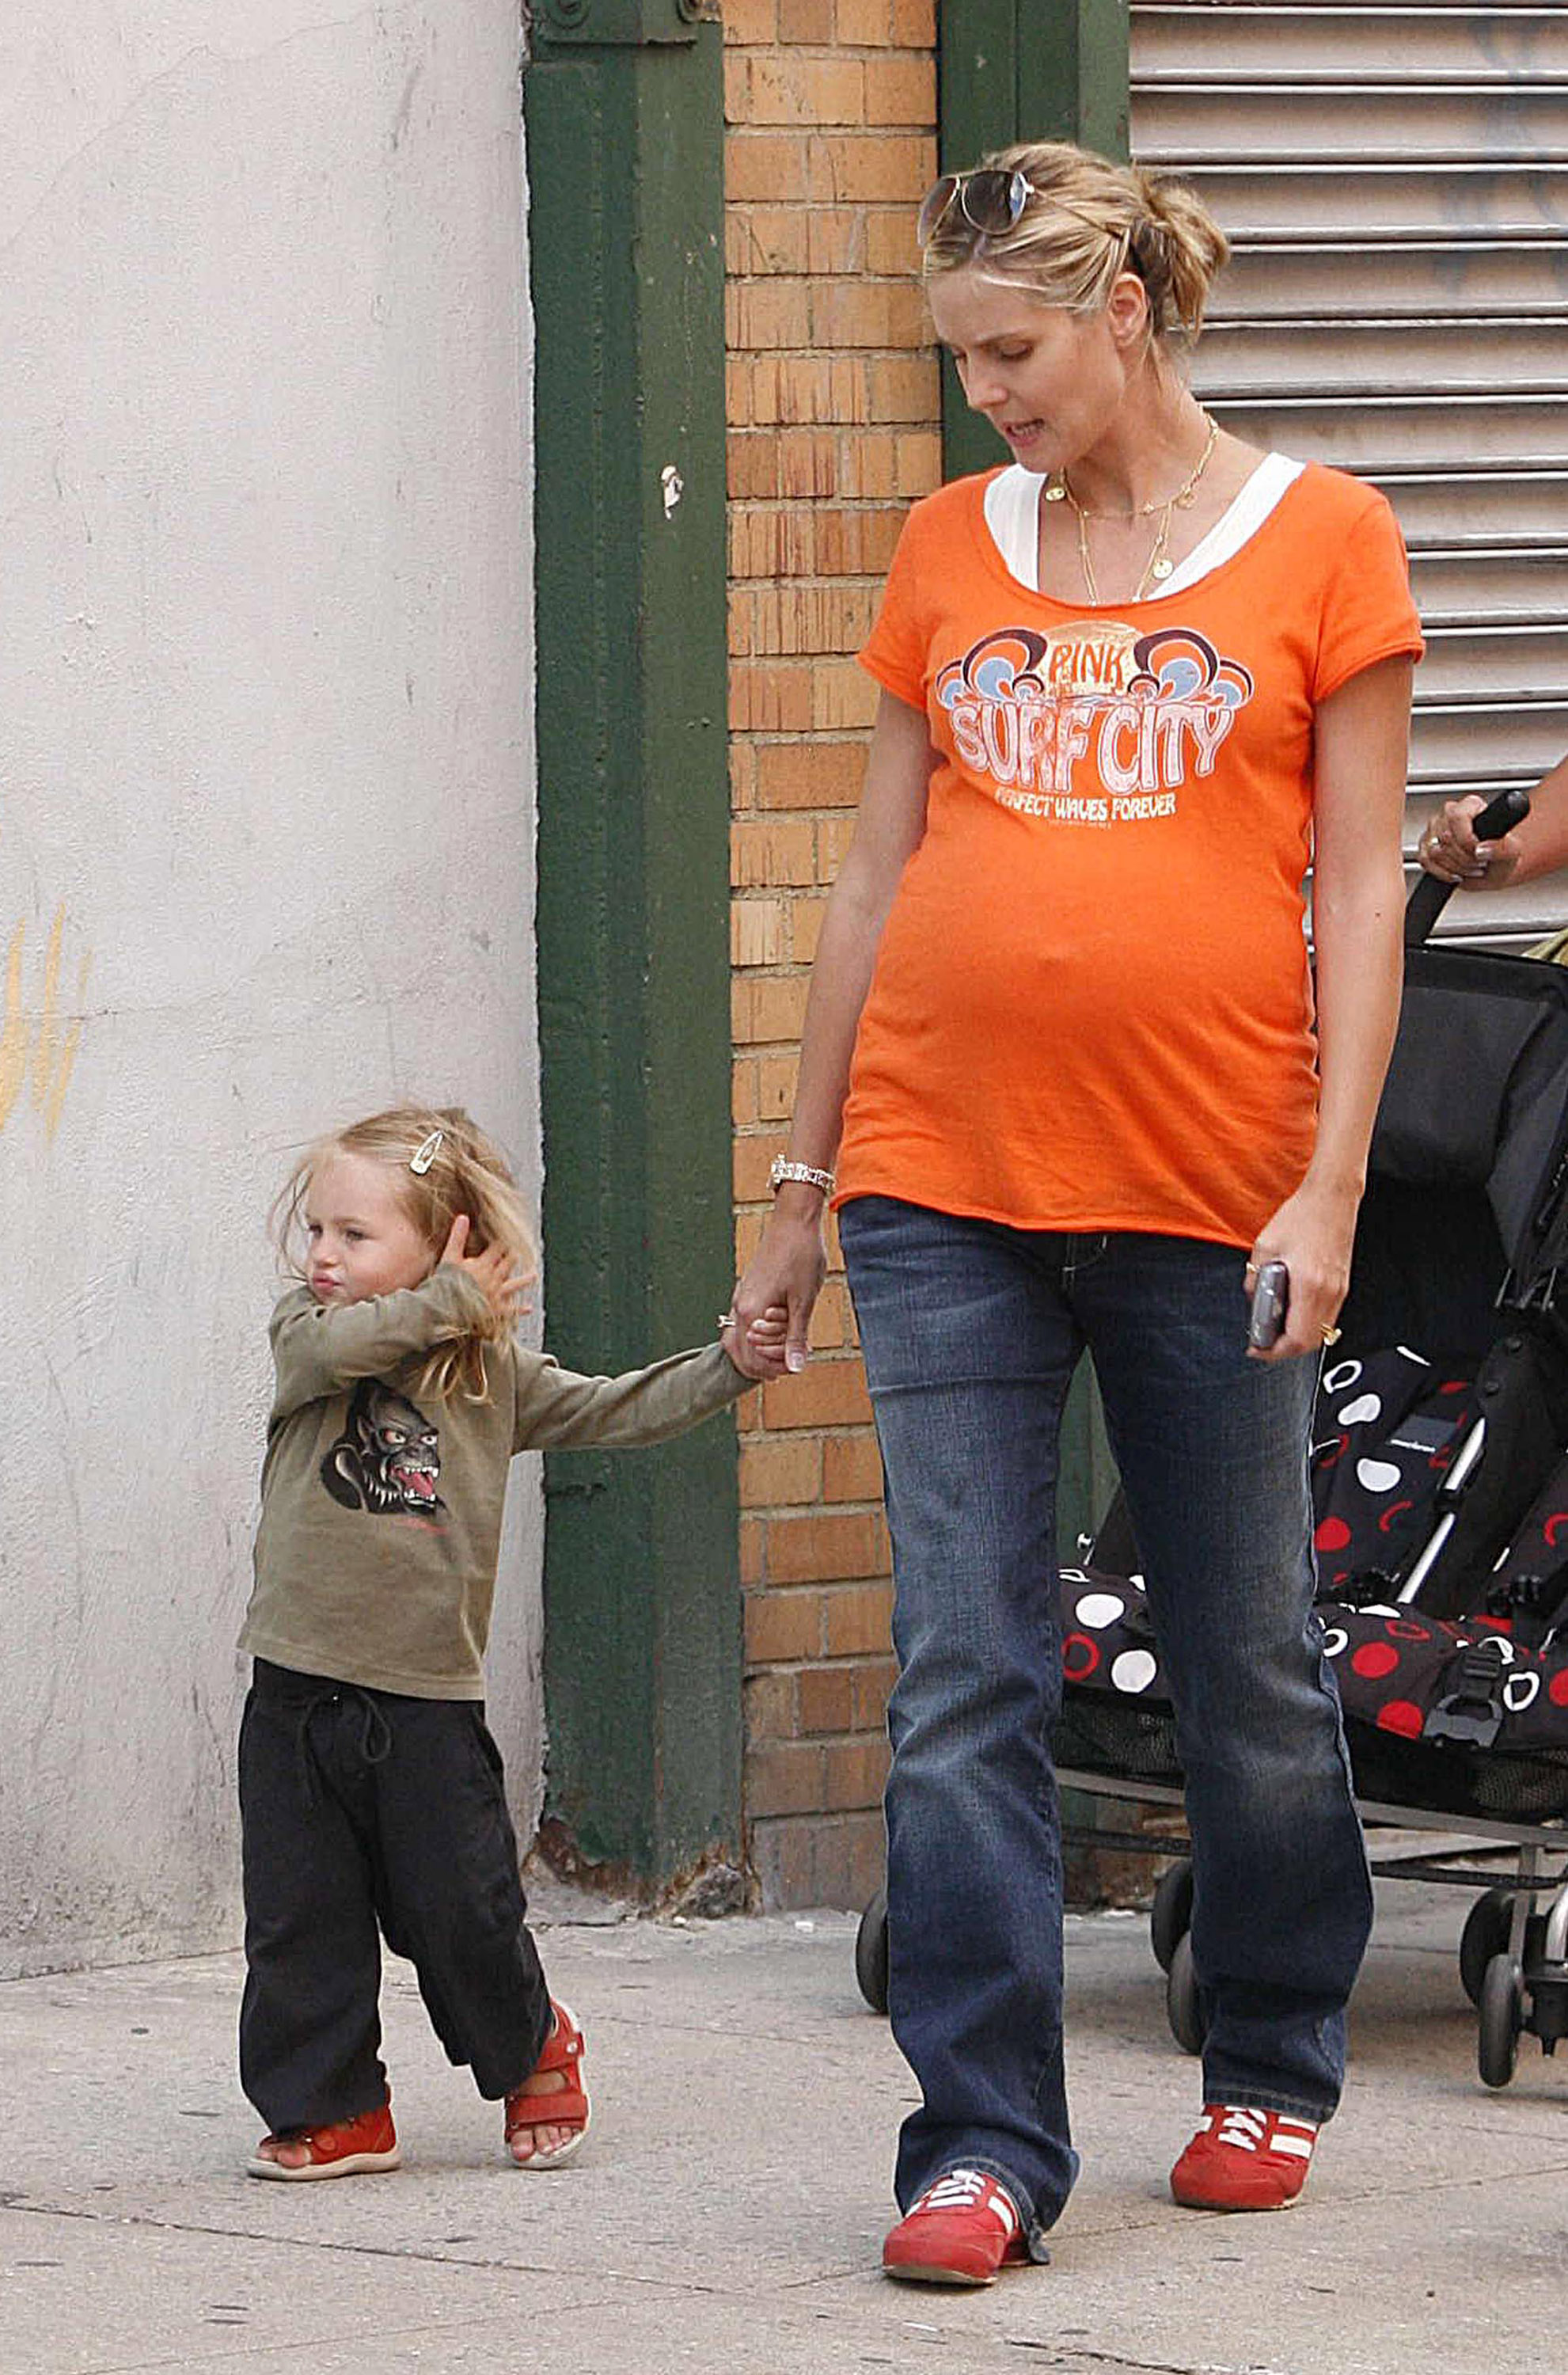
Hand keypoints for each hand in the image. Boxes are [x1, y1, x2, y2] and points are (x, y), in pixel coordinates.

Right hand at [440, 1213, 531, 1324]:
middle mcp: (493, 1278)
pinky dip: (520, 1309)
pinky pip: (511, 1310)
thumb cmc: (445, 1282)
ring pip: (514, 1285)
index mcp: (483, 1264)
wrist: (447, 1308)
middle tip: (523, 1252)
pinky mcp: (496, 1311)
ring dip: (524, 1280)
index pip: (498, 1249)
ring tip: (534, 1276)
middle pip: (508, 1264)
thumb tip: (463, 1217)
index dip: (504, 1242)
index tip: (511, 1236)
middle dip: (514, 1258)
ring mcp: (496, 1295)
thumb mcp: (449, 1257)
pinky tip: (529, 1308)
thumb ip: (457, 1237)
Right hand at [724, 1189, 829, 1380]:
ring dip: (758, 1350)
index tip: (794, 1367)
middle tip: (788, 1365)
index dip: (772, 1369)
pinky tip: (778, 1333)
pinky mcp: (748, 1289)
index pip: (750, 1358)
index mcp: (750, 1312)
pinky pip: (744, 1322)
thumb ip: (796, 1337)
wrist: (794, 1222)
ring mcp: (741, 1297)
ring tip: (783, 1352)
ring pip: (738, 1337)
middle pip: (738, 1352)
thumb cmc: (801, 1257)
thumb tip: (795, 1367)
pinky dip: (757, 1335)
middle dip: (762, 1364)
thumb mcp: (804, 1302)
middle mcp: (740, 1306)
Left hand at [1245, 1179, 1357, 1363]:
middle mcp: (1329, 1292)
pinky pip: (1326, 1318)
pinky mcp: (1342, 1285)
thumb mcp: (1265, 1247)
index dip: (1274, 1351)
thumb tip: (1252, 1301)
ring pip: (1320, 1333)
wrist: (1331, 1198)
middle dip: (1283, 1350)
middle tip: (1262, 1343)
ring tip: (1273, 1329)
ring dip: (1296, 1338)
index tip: (1256, 1348)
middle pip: (1310, 1343)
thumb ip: (1255, 1278)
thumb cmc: (1300, 1217)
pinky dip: (1308, 1324)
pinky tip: (1291, 1313)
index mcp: (1309, 1285)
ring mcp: (1340, 1290)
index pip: (1296, 1338)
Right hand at [1418, 795, 1522, 890]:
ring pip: (1436, 852)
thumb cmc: (1503, 853)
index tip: (1480, 852)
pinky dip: (1443, 873)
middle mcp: (1449, 813)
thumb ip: (1501, 848)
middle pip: (1446, 838)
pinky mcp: (1426, 846)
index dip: (1468, 840)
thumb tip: (1482, 849)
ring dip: (1456, 867)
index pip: (1458, 817)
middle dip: (1465, 858)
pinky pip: (1426, 861)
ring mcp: (1434, 830)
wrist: (1496, 866)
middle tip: (1480, 863)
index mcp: (1471, 806)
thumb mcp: (1513, 850)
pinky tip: (1457, 874)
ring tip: (1472, 868)